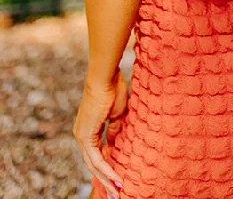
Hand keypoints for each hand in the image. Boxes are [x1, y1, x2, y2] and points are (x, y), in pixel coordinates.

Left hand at [73, 70, 128, 197]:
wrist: (104, 78)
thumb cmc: (113, 90)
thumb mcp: (117, 114)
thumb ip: (114, 130)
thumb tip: (114, 143)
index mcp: (88, 128)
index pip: (96, 153)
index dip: (107, 166)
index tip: (117, 177)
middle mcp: (82, 134)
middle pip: (93, 163)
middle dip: (106, 179)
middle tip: (116, 193)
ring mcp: (82, 136)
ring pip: (93, 164)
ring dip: (106, 179)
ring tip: (118, 191)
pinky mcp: (85, 136)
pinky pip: (96, 158)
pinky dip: (106, 169)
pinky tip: (116, 178)